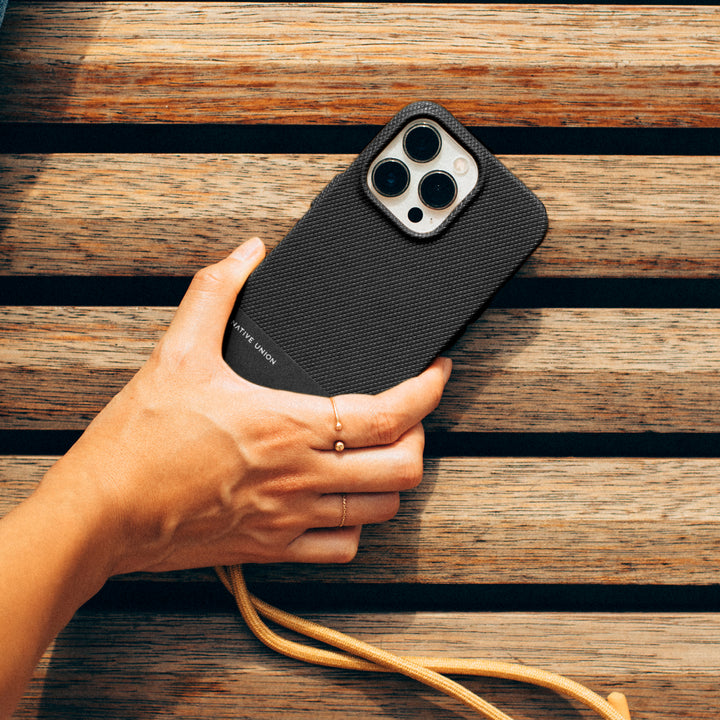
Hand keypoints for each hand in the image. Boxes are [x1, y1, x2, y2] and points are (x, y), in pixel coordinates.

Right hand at [40, 238, 452, 575]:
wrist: (102, 512)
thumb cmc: (139, 440)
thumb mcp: (177, 352)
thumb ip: (216, 293)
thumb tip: (246, 254)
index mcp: (287, 424)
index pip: (388, 412)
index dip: (427, 390)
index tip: (435, 373)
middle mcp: (301, 476)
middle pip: (403, 467)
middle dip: (419, 437)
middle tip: (406, 415)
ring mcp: (291, 518)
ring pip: (381, 509)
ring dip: (392, 478)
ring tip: (379, 453)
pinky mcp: (272, 548)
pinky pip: (342, 549)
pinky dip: (357, 525)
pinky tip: (341, 502)